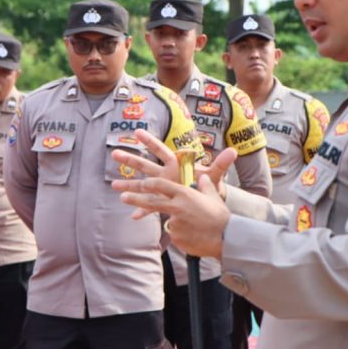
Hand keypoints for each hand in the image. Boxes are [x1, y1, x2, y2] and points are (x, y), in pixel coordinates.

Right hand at [111, 129, 236, 205]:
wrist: (209, 203)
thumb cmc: (209, 185)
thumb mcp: (214, 175)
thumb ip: (221, 164)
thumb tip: (234, 151)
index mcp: (176, 166)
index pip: (161, 151)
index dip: (150, 141)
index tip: (137, 132)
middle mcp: (166, 175)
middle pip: (145, 166)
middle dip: (130, 160)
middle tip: (114, 153)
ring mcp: (162, 188)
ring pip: (142, 186)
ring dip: (129, 186)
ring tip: (113, 187)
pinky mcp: (163, 202)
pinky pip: (151, 207)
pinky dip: (143, 212)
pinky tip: (134, 216)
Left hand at [117, 174, 230, 258]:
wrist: (226, 238)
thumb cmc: (221, 216)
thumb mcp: (213, 196)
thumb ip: (205, 186)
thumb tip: (203, 177)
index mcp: (184, 193)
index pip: (160, 185)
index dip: (149, 183)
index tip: (142, 183)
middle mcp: (176, 206)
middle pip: (150, 201)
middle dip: (134, 198)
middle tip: (122, 196)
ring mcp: (175, 222)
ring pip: (166, 221)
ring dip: (175, 223)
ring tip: (189, 227)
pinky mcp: (176, 237)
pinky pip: (175, 234)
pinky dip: (182, 234)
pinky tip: (195, 236)